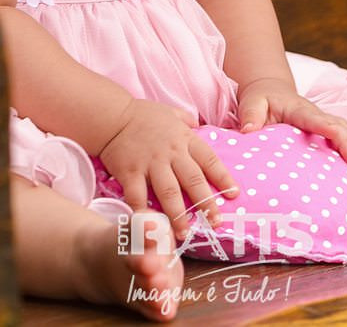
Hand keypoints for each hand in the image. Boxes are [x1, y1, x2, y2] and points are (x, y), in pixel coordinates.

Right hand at [98, 99, 237, 238]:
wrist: (112, 116)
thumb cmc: (143, 115)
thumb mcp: (171, 113)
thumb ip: (186, 120)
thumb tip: (199, 124)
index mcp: (184, 139)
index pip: (209, 160)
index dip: (223, 178)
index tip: (234, 194)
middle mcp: (171, 152)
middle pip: (193, 180)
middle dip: (206, 203)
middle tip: (215, 223)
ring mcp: (150, 163)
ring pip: (169, 191)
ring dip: (178, 214)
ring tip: (184, 234)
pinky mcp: (130, 172)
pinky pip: (137, 195)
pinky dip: (143, 211)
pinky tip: (148, 226)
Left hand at [237, 77, 346, 167]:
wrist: (269, 90)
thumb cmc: (260, 98)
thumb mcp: (251, 102)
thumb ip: (250, 115)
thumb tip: (247, 132)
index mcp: (301, 110)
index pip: (321, 121)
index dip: (335, 134)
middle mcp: (316, 114)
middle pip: (340, 126)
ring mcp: (323, 121)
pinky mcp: (325, 129)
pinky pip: (344, 135)